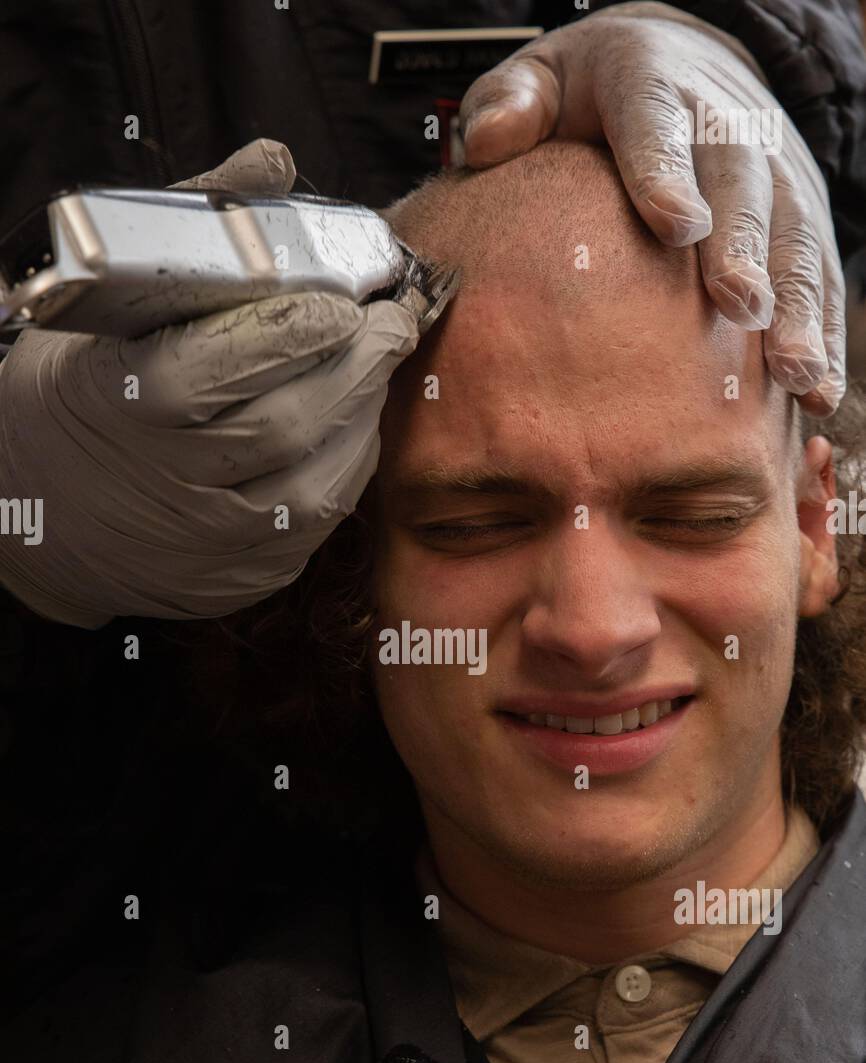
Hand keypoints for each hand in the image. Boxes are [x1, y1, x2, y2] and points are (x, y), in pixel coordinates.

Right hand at [0, 140, 417, 627]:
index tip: (346, 298)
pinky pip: (316, 528)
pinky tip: (350, 430)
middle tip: (390, 324)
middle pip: (290, 422)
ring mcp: (208, 541)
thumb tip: (272, 161)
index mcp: (126, 399)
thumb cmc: (84, 392)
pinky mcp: (239, 578)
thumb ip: (196, 228)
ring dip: (363, 419)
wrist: (40, 513)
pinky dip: (347, 471)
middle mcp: (170, 480)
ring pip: (318, 484)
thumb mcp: (112, 306)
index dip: (301, 329)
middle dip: (357, 366)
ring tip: (373, 370)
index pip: (228, 363)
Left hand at [459, 1, 844, 416]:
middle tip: (741, 306)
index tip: (675, 226)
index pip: (658, 122)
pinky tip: (817, 392)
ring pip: (795, 235)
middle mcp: (729, 122)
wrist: (683, 70)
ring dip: (798, 306)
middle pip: (742, 183)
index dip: (667, 172)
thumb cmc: (593, 96)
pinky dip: (822, 332)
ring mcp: (776, 170)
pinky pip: (821, 274)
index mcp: (654, 83)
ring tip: (795, 371)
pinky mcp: (804, 214)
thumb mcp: (543, 79)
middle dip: (745, 246)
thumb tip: (488, 140)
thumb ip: (511, 103)